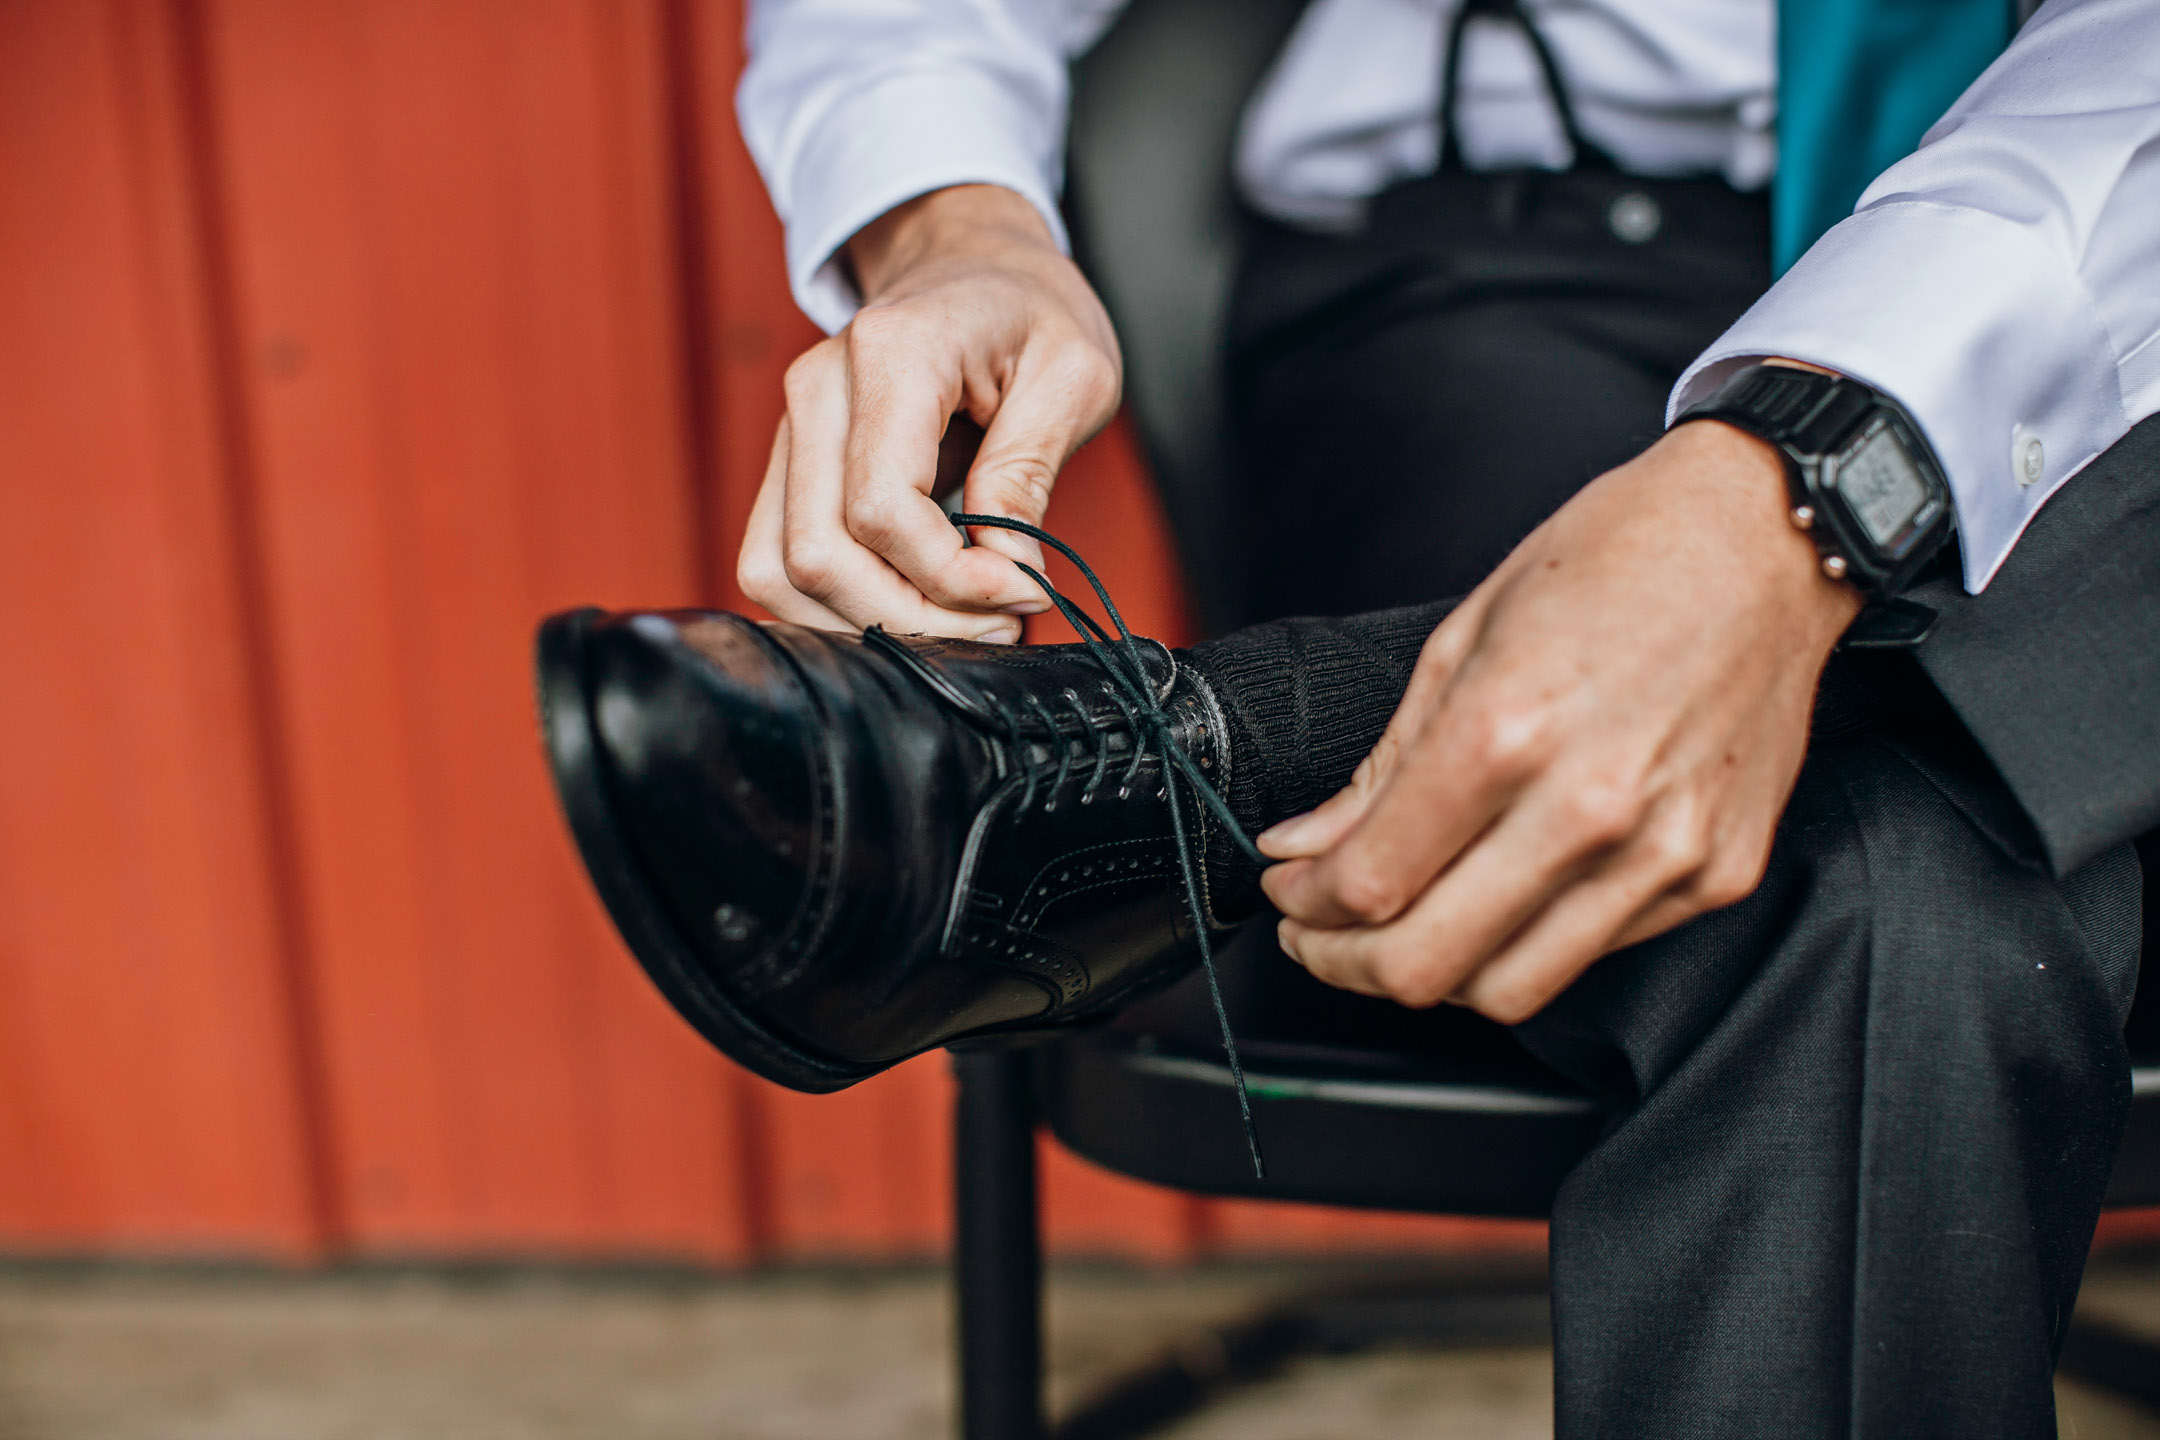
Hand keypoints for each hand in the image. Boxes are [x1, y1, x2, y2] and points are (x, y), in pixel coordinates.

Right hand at [737, 185, 1121, 642]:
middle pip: (821, 554)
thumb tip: (1003, 570)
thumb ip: (1029, 471)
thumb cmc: (1032, 314)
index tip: (1024, 590)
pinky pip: (777, 564)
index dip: (951, 577)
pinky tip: (914, 606)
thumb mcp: (1075, 374)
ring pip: (782, 572)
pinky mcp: (789, 465)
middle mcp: (818, 388)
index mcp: (892, 352)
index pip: (881, 507)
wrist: (979, 269)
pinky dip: (839, 608)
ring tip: (961, 622)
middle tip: (1000, 621)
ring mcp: (792, 428)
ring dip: (871, 623)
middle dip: (915, 617)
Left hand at [1258, 421, 1861, 1023]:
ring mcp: (1662, 852)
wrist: (1766, 538)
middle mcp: (1588, 806)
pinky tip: (1505, 894)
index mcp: (1505, 733)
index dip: (1304, 907)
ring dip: (1435, 975)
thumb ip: (1381, 767)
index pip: (1370, 884)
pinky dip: (1529, 942)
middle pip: (1427, 965)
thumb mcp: (1464, 639)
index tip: (1289, 892)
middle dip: (1345, 963)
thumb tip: (1307, 845)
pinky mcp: (1717, 873)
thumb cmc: (1618, 560)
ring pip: (1509, 989)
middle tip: (1321, 937)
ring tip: (1406, 928)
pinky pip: (1594, 953)